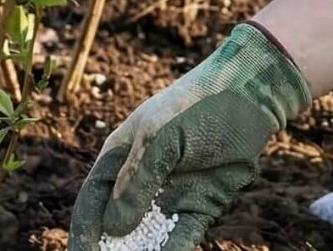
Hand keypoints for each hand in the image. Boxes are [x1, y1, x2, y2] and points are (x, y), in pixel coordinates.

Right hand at [69, 22, 312, 250]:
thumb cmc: (193, 108)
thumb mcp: (158, 139)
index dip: (85, 229)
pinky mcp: (201, 205)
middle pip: (117, 223)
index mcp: (121, 157)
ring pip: (149, 235)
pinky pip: (182, 235)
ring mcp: (171, 194)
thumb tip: (113, 229)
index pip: (93, 199)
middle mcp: (142, 180)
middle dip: (111, 247)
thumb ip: (135, 182)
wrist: (247, 97)